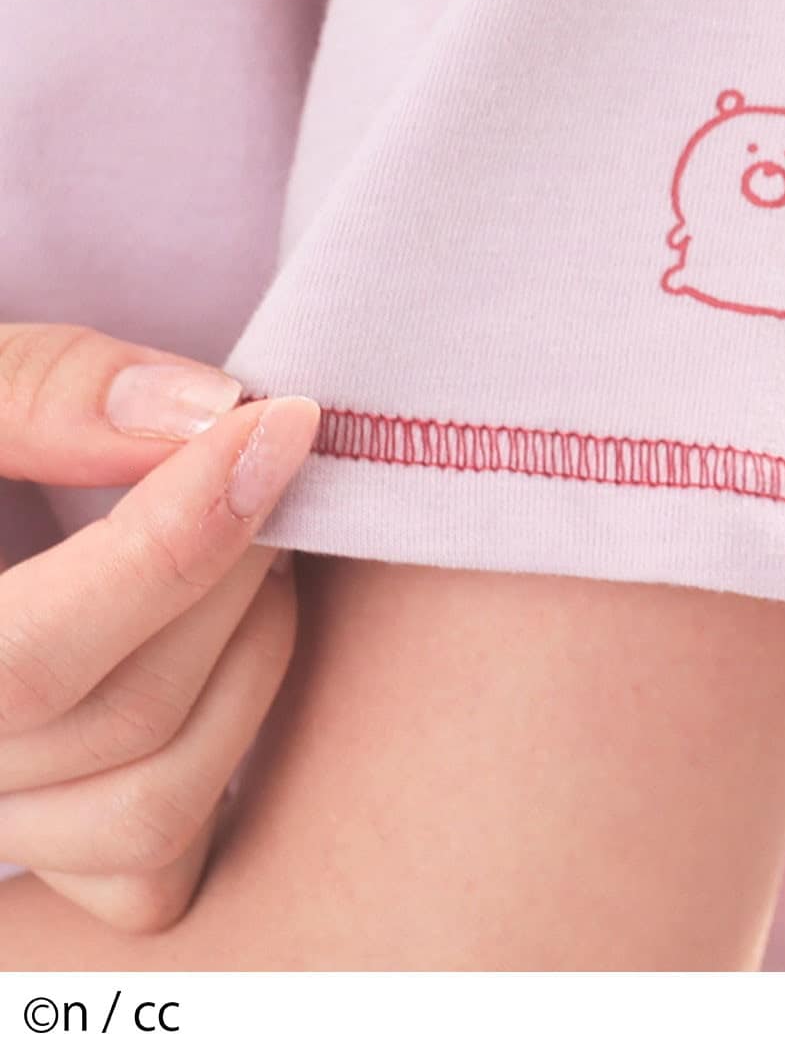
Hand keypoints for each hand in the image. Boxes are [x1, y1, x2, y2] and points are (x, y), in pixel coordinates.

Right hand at [0, 323, 319, 933]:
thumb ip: (43, 389)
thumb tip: (204, 414)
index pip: (30, 661)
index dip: (172, 543)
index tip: (279, 426)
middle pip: (122, 720)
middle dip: (230, 575)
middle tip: (264, 466)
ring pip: (156, 807)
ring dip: (251, 660)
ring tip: (253, 551)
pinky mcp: (44, 860)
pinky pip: (157, 871)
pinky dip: (225, 754)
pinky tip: (225, 644)